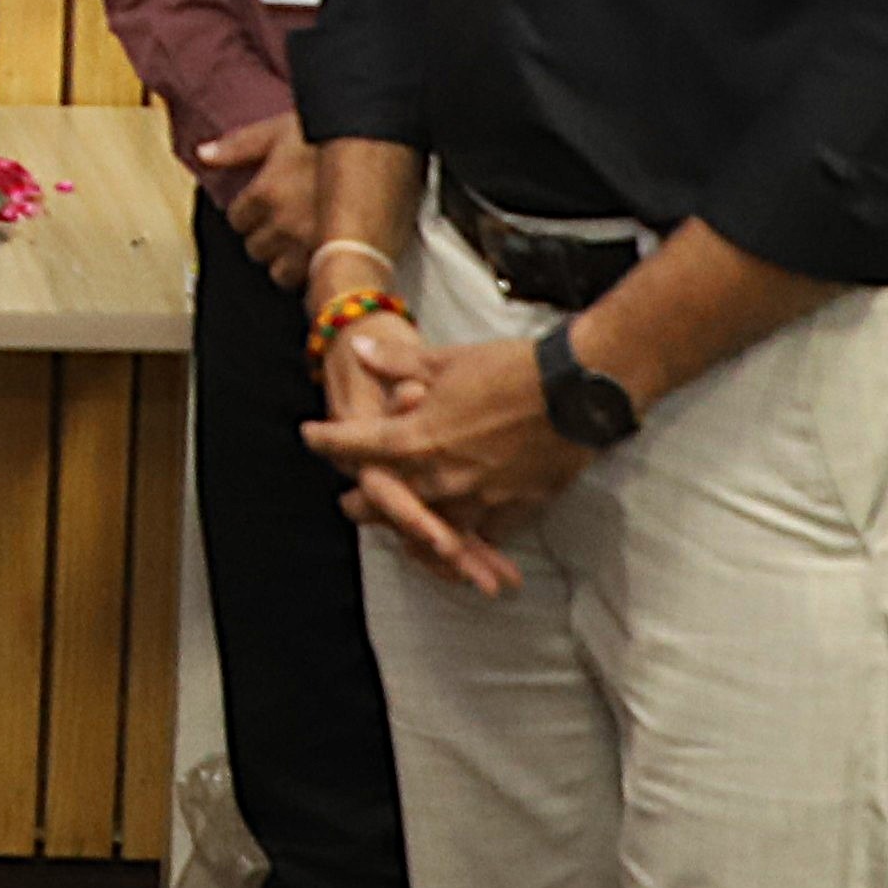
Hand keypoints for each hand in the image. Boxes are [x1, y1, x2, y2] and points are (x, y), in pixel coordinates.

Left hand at [197, 111, 322, 285]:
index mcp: (265, 194)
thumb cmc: (332, 138)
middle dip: (266, 238)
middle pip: (256, 249)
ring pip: (280, 273)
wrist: (382, 151)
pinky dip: (312, 274)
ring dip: (285, 261)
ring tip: (299, 245)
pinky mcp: (338, 260)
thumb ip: (238, 146)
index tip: (260, 209)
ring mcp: (310, 246)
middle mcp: (283, 225)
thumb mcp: (279, 131)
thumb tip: (203, 154)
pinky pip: (311, 284)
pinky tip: (320, 257)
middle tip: (282, 225)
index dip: (247, 214)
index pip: (236, 220)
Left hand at [306, 325, 578, 594]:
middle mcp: (442, 478)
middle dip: (365, 501)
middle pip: (388, 500)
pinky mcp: (514, 509)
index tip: (311, 438)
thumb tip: (358, 350)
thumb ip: (397, 361)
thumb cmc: (510, 369)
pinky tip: (459, 537)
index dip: (328, 441)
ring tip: (399, 531)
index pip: (357, 445)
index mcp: (417, 439)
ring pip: (432, 527)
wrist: (576, 392)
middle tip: (349, 503)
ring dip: (412, 528)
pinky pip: (480, 533)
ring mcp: (478, 499)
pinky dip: (465, 537)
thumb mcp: (446, 358)